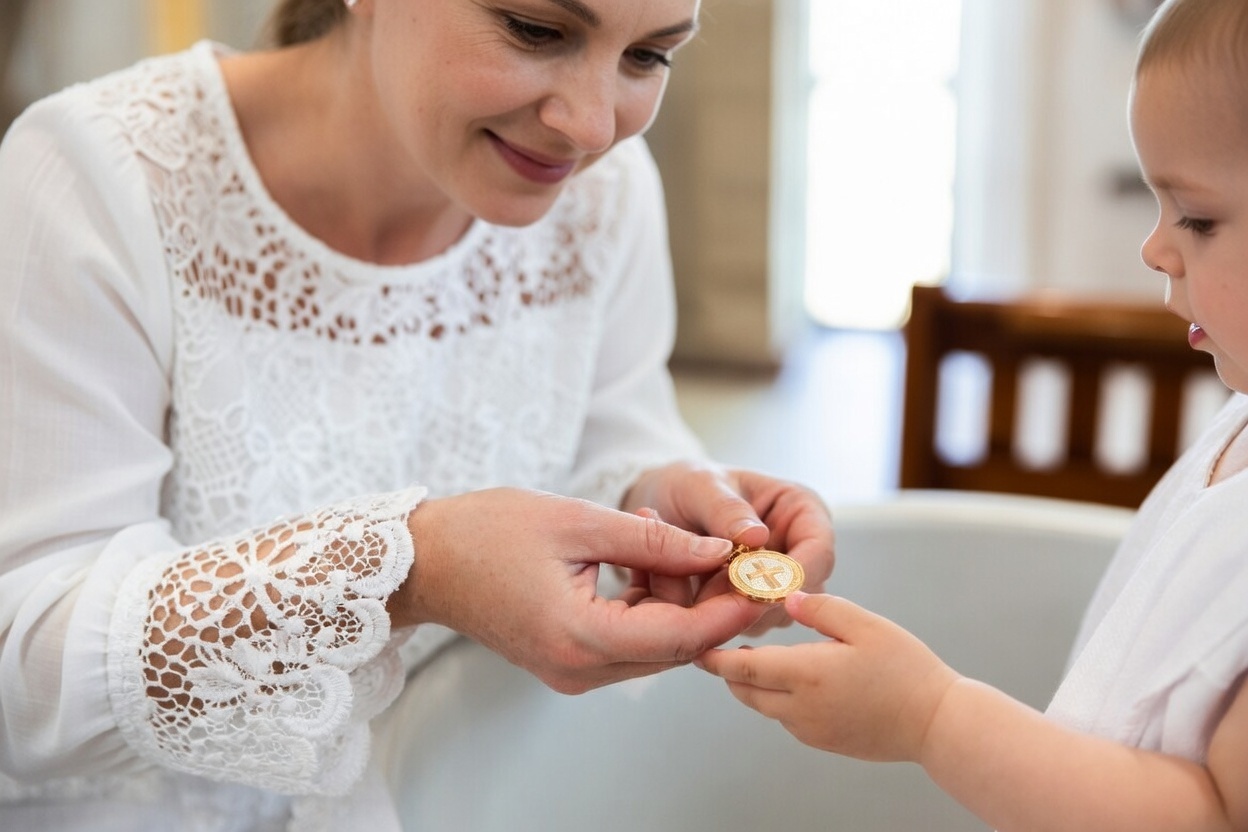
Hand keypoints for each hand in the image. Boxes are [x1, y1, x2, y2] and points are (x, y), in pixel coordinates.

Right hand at [387, 488, 762, 692]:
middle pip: (672, 649)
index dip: (728, 612)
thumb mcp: (578, 521)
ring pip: (654, 647)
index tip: (764, 582)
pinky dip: (649, 605)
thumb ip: (653, 540)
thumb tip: (717, 551)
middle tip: (742, 562)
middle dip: (713, 607)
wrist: (426, 561)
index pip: (679, 637)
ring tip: (684, 544)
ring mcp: (572, 671)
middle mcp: (580, 669)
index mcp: (580, 637)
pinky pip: (628, 641)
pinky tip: (646, 557)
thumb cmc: (487, 532)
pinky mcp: (568, 661)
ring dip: (680, 602)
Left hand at [621, 463, 834, 631]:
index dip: (795, 575)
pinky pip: (748, 624)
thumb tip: (757, 536)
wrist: (660, 504)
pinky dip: (721, 618)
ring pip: (776, 614)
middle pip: (802, 592)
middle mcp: (800, 550)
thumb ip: (727, 510)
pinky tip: (694, 597)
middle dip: (759, 599)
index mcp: (802, 510)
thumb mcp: (701, 485)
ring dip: (737, 611)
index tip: (756, 588)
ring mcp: (780, 582)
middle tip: (713, 591)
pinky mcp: (756, 605)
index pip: (819, 550)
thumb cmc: (688, 485)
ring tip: (696, 586)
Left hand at [696, 592, 959, 761]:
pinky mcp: (823, 741)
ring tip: (757, 657)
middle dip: (729, 670)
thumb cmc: (907, 670)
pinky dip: (778, 698)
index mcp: (806, 675)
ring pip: (764, 705)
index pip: (742, 668)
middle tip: (722, 644)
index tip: (696, 646)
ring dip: (755, 684)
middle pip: (745, 691)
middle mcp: (800, 709)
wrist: (937, 724)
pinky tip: (794, 678)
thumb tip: (785, 598)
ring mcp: (810, 730)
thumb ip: (821, 609)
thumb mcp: (865, 625)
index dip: (714, 658)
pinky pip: (786, 718)